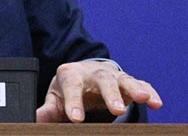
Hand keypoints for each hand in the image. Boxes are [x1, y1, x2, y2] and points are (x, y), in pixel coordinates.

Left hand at [36, 61, 161, 122]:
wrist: (83, 72)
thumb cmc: (69, 86)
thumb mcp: (56, 96)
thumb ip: (48, 109)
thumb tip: (35, 119)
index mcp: (71, 74)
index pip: (72, 86)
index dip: (74, 102)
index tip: (76, 118)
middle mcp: (93, 72)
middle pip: (102, 80)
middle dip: (110, 94)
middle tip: (117, 110)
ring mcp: (112, 76)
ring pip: (123, 79)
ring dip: (134, 89)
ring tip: (143, 100)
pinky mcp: (127, 82)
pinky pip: (141, 84)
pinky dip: (149, 92)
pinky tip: (155, 102)